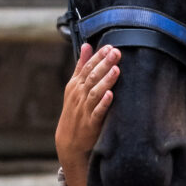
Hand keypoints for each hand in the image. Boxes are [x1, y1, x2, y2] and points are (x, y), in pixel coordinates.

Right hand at [54, 43, 119, 170]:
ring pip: (95, 92)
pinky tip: (110, 95)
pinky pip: (97, 112)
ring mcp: (84, 109)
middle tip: (116, 53)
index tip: (109, 47)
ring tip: (116, 70)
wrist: (69, 139)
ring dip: (105, 81)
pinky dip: (103, 104)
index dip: (98, 56)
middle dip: (104, 64)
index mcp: (76, 85)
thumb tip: (87, 45)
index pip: (87, 67)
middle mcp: (79, 94)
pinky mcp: (90, 123)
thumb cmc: (75, 110)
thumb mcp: (75, 86)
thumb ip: (81, 66)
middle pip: (92, 76)